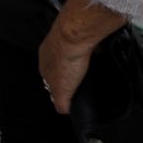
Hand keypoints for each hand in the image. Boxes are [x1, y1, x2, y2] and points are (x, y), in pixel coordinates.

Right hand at [39, 0, 128, 114]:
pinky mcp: (79, 32)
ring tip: (91, 68)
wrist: (77, 32)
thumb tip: (63, 110)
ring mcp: (64, 39)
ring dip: (79, 61)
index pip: (49, 78)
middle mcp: (51, 49)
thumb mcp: (62, 89)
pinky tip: (98, 56)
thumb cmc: (67, 57)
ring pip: (71, 54)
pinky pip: (85, 44)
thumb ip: (60, 101)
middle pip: (60, 65)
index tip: (69, 91)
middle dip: (69, 72)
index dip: (59, 85)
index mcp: (44, 63)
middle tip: (82, 80)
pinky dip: (91, 50)